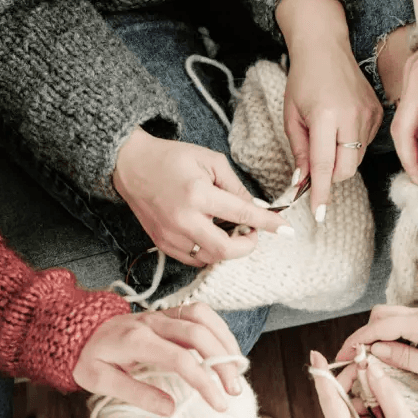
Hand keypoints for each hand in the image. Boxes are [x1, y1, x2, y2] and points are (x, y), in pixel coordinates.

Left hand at [73, 303, 242, 414]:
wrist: (77, 329)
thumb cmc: (88, 357)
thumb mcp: (99, 381)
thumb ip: (135, 393)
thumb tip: (171, 408)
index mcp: (136, 341)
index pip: (181, 359)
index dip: (205, 383)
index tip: (219, 405)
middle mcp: (153, 322)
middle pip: (199, 334)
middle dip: (223, 363)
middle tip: (234, 391)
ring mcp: (162, 314)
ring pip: (204, 317)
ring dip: (226, 342)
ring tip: (237, 369)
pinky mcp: (168, 313)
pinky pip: (201, 313)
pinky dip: (219, 330)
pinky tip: (226, 350)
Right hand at [113, 129, 286, 266]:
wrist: (131, 165)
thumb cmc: (173, 159)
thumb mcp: (211, 161)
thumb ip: (237, 187)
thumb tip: (258, 210)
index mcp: (198, 194)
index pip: (242, 215)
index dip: (268, 224)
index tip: (286, 230)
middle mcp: (184, 218)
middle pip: (225, 250)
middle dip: (247, 246)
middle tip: (252, 234)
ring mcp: (171, 235)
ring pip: (210, 257)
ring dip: (227, 248)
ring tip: (228, 229)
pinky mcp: (163, 244)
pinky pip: (194, 259)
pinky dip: (208, 251)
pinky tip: (210, 234)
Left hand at [277, 0, 382, 216]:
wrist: (325, 45)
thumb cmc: (303, 80)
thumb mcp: (292, 117)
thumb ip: (299, 153)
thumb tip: (303, 183)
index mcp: (326, 116)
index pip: (325, 166)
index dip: (322, 193)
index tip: (320, 214)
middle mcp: (351, 116)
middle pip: (347, 169)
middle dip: (332, 177)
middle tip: (317, 166)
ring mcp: (369, 114)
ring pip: (356, 159)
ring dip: (341, 160)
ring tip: (328, 137)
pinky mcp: (378, 113)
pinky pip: (365, 144)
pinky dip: (352, 145)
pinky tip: (342, 126)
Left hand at [310, 350, 417, 417]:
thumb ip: (385, 392)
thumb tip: (370, 367)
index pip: (329, 402)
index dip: (323, 376)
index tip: (316, 355)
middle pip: (337, 402)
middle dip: (351, 382)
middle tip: (367, 365)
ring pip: (347, 408)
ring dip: (364, 396)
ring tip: (386, 403)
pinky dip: (367, 408)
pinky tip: (383, 412)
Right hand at [336, 305, 417, 392]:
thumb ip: (404, 358)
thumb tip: (375, 351)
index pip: (378, 327)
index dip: (356, 341)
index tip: (342, 357)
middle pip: (379, 316)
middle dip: (363, 336)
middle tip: (354, 362)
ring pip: (388, 319)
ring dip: (374, 336)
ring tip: (368, 362)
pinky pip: (399, 325)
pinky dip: (387, 337)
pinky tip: (386, 356)